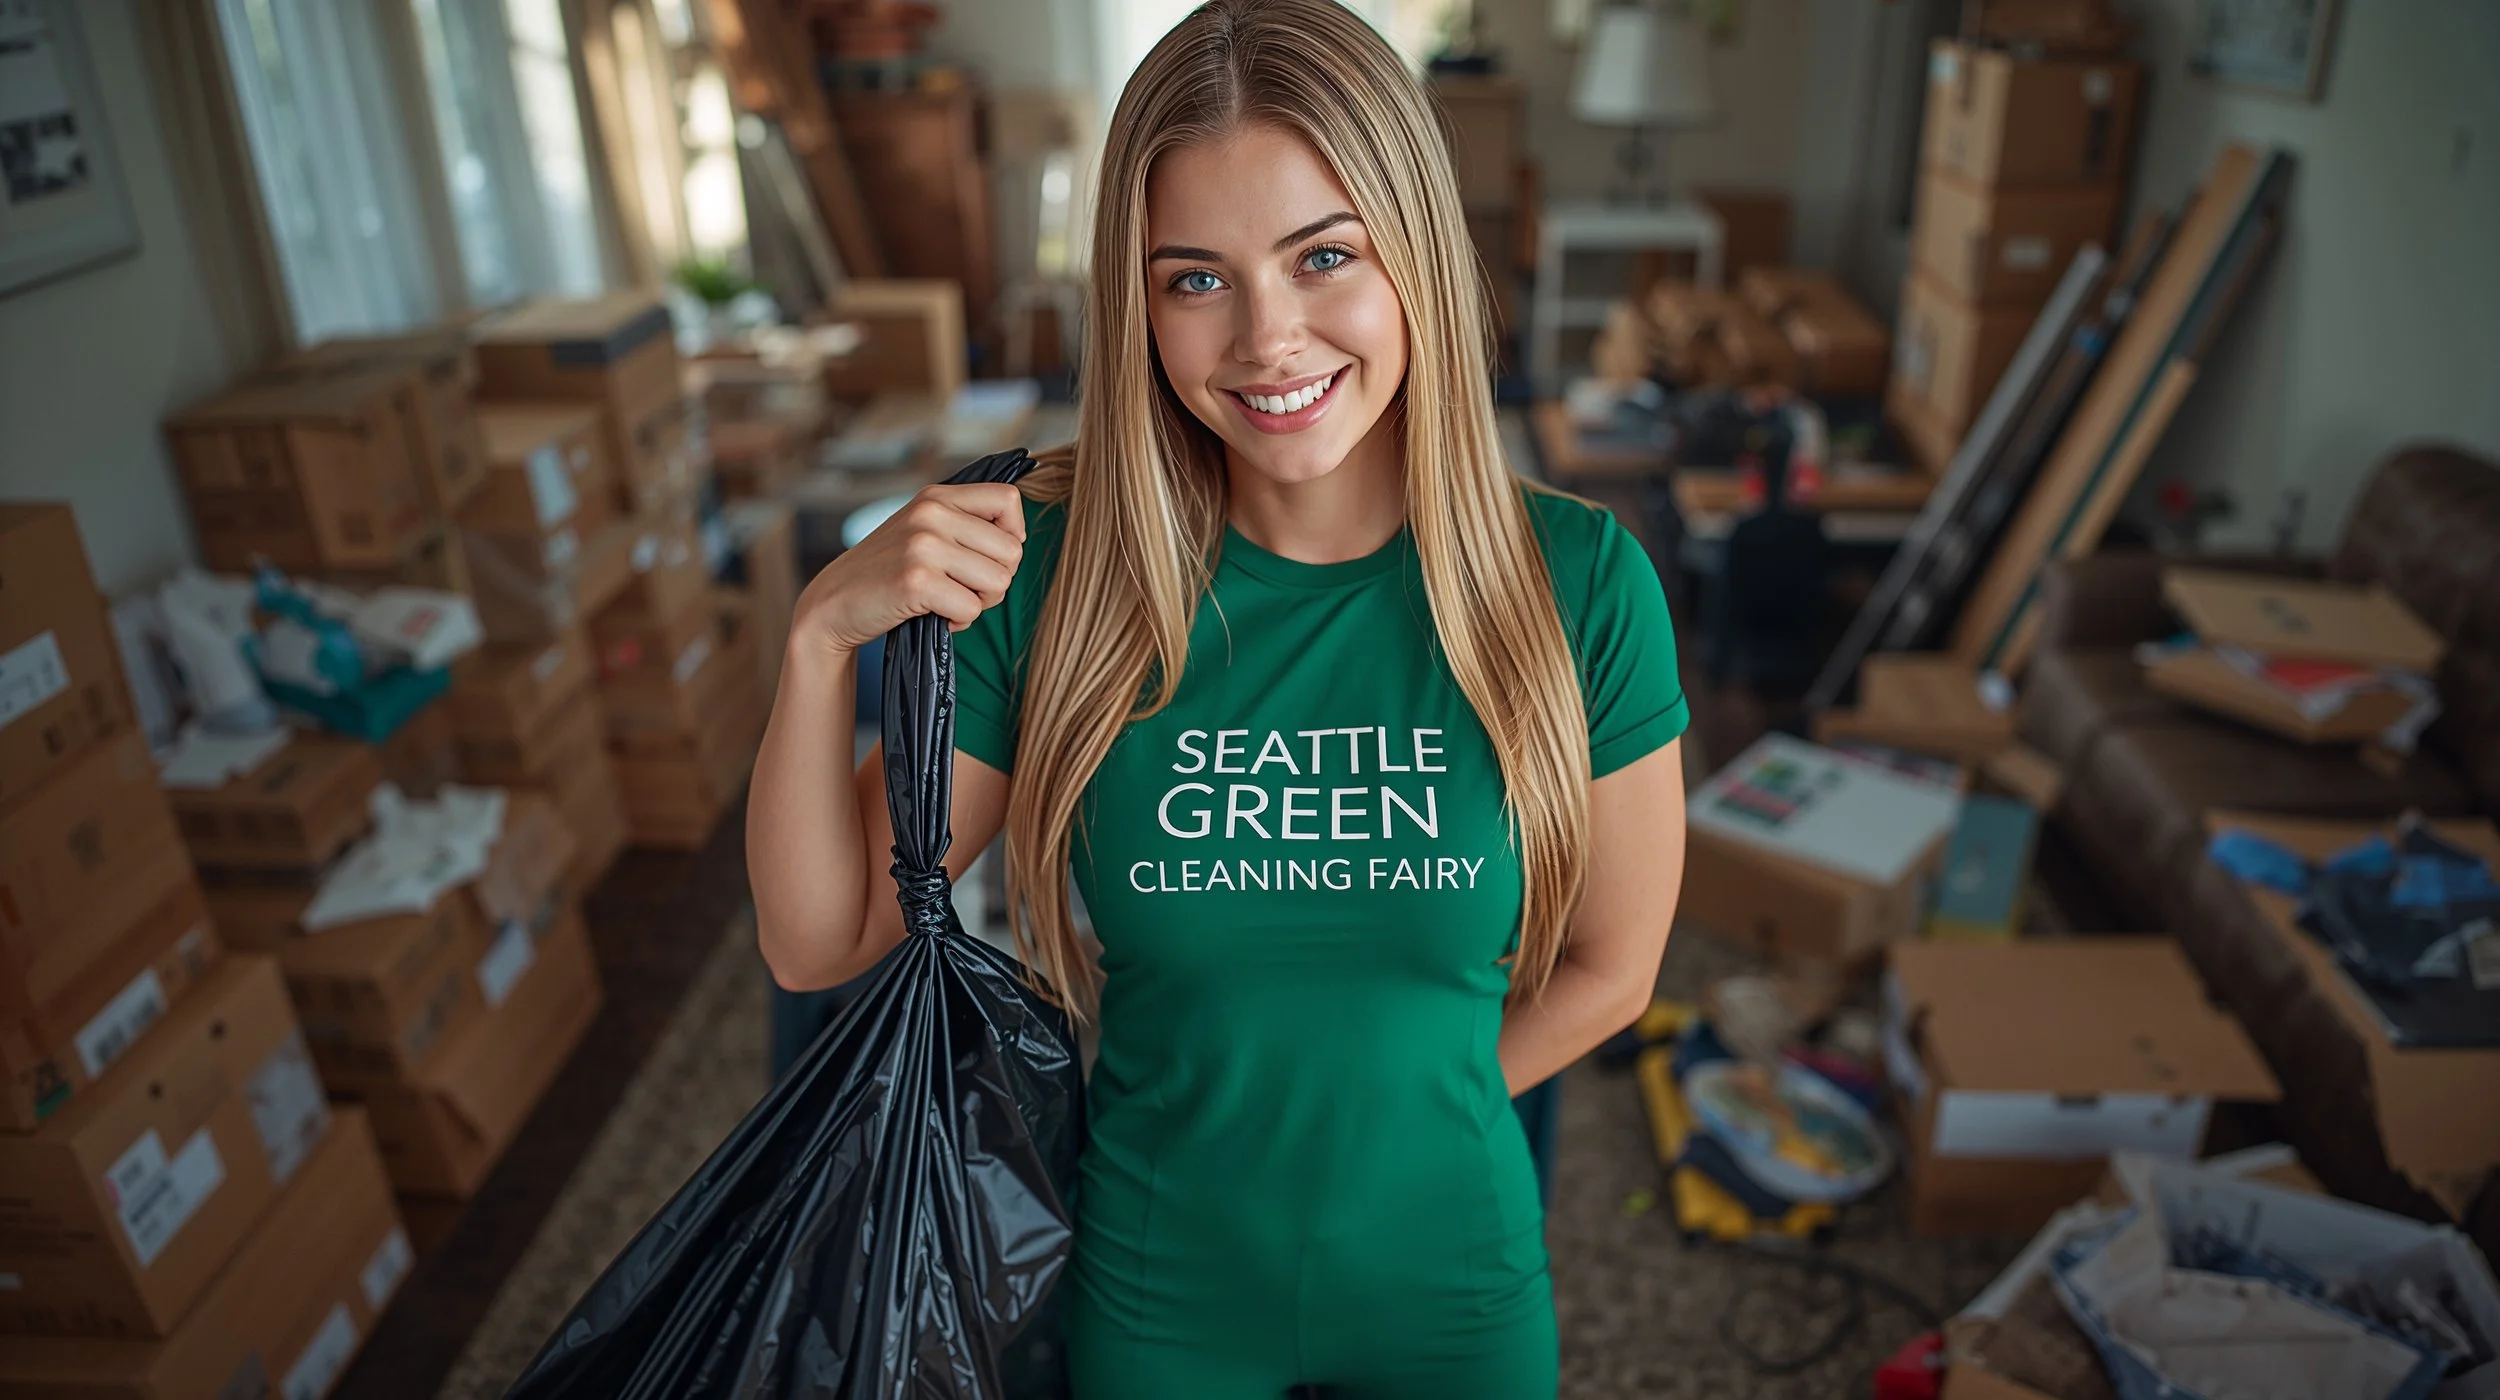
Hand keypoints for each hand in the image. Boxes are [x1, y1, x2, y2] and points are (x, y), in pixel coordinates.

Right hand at [790, 483, 1025, 660]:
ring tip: (947, 601)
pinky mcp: (916, 580)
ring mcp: (923, 544)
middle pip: (1012, 551)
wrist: (834, 603)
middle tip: (962, 589)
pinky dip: (959, 622)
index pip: (1008, 499)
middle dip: (995, 581)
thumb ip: (964, 525)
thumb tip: (1020, 539)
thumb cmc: (888, 573)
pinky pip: (972, 608)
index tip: (989, 557)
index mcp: (936, 496)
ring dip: (979, 603)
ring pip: (998, 582)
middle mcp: (931, 513)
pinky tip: (933, 615)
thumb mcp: (923, 532)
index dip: (1013, 535)